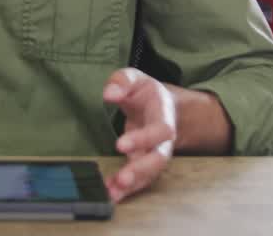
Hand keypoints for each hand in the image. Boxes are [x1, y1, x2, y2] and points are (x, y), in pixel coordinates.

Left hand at [102, 67, 175, 202]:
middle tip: (122, 179)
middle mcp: (163, 140)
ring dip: (133, 185)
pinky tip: (110, 193)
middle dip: (141, 170)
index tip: (120, 145)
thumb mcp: (134, 78)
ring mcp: (154, 154)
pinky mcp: (143, 164)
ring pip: (150, 175)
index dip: (143, 139)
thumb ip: (122, 81)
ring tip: (113, 193)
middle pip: (159, 159)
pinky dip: (126, 189)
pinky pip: (139, 180)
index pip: (160, 130)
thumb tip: (109, 93)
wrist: (158, 105)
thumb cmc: (145, 92)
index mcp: (163, 116)